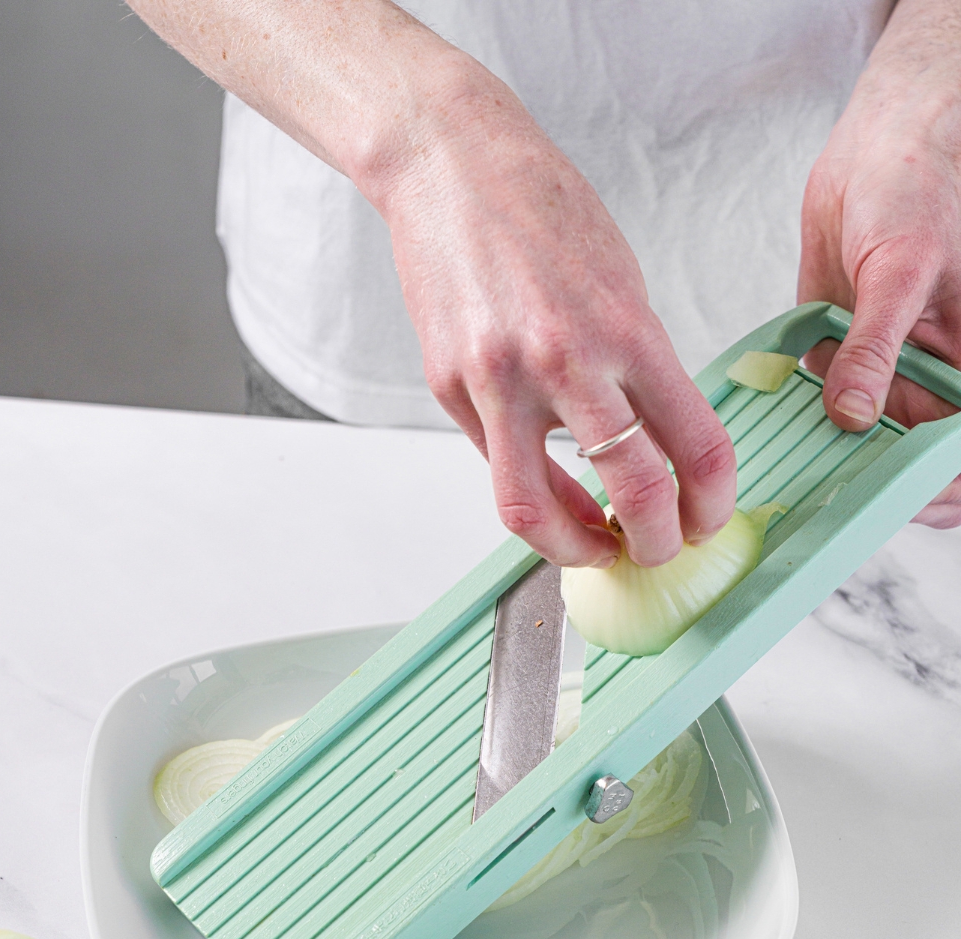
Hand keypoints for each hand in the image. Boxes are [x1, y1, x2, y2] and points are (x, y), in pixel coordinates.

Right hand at [375, 81, 735, 566]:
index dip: (711, 505)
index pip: (695, 445)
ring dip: (576, 549)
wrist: (450, 164)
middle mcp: (564, 361)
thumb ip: (639, 371)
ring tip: (595, 548)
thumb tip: (650, 451)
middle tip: (657, 550)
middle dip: (655, 542)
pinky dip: (531, 492)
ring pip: (536, 510)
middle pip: (630, 491)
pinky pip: (496, 467)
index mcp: (626, 330)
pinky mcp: (450, 388)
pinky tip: (549, 490)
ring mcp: (499, 380)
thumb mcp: (621, 285)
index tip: (707, 521)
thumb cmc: (541, 212)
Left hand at [799, 56, 960, 527]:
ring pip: (858, 439)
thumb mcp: (902, 267)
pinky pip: (819, 398)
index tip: (899, 509)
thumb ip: (877, 347)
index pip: (955, 452)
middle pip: (905, 457)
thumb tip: (856, 417)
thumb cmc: (918, 186)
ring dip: (826, 459)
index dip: (937, 490)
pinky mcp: (839, 355)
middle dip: (870, 484)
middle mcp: (927, 377)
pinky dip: (795, 415)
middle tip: (820, 505)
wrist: (880, 141)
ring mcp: (883, 370)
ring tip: (790, 478)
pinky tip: (769, 426)